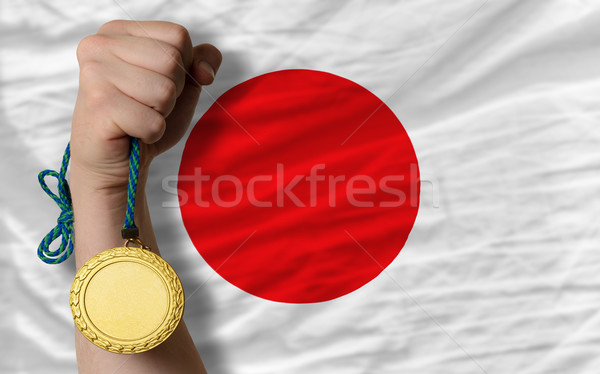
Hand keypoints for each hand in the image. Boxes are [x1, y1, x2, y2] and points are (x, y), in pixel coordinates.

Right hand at [70, 20, 221, 192]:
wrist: (116, 159)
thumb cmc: (144, 116)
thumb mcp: (181, 83)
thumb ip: (200, 61)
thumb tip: (205, 71)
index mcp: (117, 31)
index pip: (178, 36)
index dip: (182, 67)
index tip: (156, 82)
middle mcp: (99, 45)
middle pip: (172, 60)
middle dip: (172, 91)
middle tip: (146, 104)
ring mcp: (95, 74)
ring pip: (165, 91)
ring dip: (161, 113)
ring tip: (137, 116)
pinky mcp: (99, 107)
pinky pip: (154, 122)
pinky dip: (152, 133)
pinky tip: (131, 131)